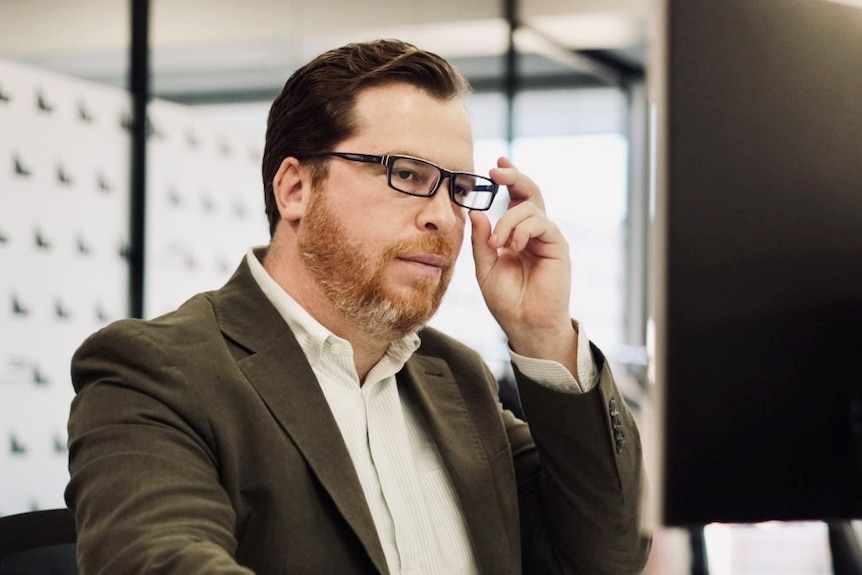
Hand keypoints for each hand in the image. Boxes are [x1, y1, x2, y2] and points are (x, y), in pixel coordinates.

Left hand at [469, 157, 577, 370]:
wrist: (525, 324)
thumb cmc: (506, 300)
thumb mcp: (485, 267)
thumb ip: (482, 240)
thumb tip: (475, 212)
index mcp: (516, 234)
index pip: (514, 199)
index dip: (508, 179)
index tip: (496, 165)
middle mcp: (533, 232)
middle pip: (529, 192)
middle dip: (514, 177)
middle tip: (497, 171)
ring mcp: (546, 237)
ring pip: (530, 208)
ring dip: (508, 221)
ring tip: (498, 244)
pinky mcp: (557, 245)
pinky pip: (541, 223)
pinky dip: (522, 230)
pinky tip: (513, 247)